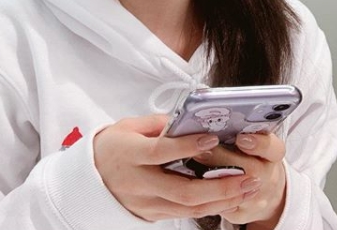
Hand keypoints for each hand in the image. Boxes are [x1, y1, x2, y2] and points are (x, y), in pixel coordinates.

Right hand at [93, 115, 263, 221]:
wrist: (89, 177)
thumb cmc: (111, 146)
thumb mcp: (128, 126)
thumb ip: (158, 123)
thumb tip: (187, 121)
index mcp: (130, 154)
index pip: (161, 151)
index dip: (188, 146)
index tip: (212, 138)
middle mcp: (138, 182)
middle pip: (182, 191)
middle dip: (219, 186)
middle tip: (247, 176)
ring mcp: (145, 203)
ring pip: (187, 208)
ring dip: (221, 199)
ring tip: (247, 187)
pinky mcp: (150, 214)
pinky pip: (182, 213)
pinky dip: (208, 206)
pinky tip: (227, 196)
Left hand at [197, 133, 286, 227]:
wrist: (265, 192)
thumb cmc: (254, 158)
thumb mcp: (255, 140)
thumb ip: (241, 129)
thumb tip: (217, 118)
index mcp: (272, 156)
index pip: (272, 148)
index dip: (258, 144)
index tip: (241, 138)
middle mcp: (267, 178)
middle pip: (248, 170)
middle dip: (222, 158)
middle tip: (201, 148)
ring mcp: (255, 199)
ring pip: (230, 191)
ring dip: (209, 175)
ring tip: (192, 162)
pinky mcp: (240, 214)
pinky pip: (218, 204)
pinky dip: (204, 191)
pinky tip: (193, 180)